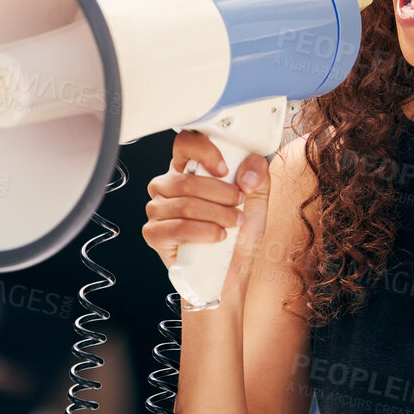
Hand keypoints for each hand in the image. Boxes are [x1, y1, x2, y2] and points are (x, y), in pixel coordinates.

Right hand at [143, 130, 271, 304]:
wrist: (233, 270)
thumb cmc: (240, 231)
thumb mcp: (258, 197)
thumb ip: (259, 174)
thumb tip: (247, 174)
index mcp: (189, 168)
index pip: (185, 144)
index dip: (204, 151)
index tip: (224, 168)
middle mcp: (168, 185)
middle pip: (186, 180)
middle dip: (220, 194)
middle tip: (238, 204)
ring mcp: (158, 209)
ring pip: (184, 205)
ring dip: (216, 215)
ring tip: (232, 223)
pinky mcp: (154, 234)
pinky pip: (176, 229)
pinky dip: (203, 232)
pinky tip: (218, 236)